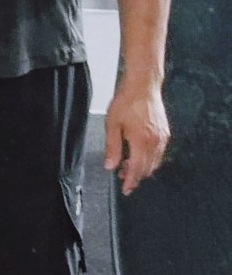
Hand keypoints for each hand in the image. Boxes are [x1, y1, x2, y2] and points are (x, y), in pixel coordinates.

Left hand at [104, 81, 169, 195]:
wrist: (143, 85)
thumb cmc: (127, 101)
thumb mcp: (112, 124)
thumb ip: (112, 147)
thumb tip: (110, 166)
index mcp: (141, 142)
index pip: (137, 170)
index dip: (131, 182)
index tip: (126, 189)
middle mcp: (155, 142)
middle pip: (147, 169)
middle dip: (135, 176)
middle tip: (122, 176)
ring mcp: (162, 137)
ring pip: (154, 162)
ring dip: (142, 168)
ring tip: (128, 165)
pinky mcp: (165, 132)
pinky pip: (159, 153)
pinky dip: (150, 158)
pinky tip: (139, 154)